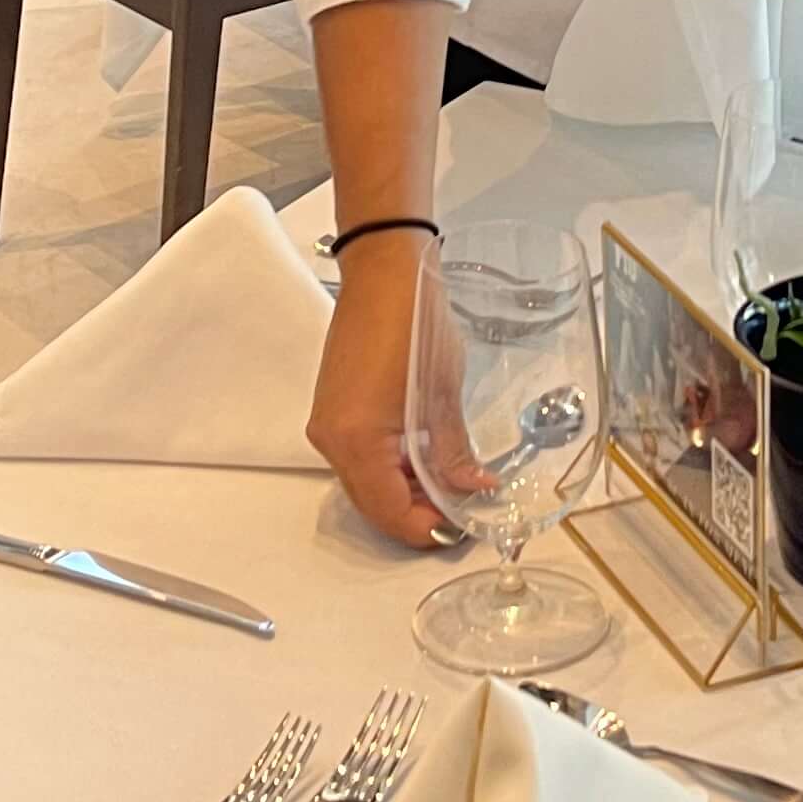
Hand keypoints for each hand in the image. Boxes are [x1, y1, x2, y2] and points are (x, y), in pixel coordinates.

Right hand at [309, 234, 456, 546]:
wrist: (385, 272)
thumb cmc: (413, 323)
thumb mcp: (442, 397)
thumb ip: (454, 454)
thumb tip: (474, 490)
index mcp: (357, 442)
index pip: (390, 512)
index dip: (427, 529)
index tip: (463, 528)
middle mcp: (332, 441)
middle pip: (374, 504)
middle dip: (417, 514)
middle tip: (463, 510)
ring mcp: (328, 425)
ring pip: (366, 483)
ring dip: (405, 492)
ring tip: (451, 484)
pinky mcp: (334, 410)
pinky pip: (360, 458)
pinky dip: (391, 468)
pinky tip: (425, 459)